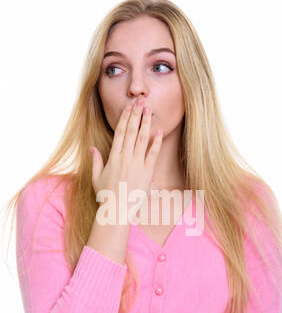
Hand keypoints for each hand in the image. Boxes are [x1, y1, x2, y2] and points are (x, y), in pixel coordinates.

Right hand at [89, 98, 162, 224]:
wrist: (117, 211)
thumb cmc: (106, 196)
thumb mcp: (97, 177)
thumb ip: (96, 161)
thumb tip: (92, 148)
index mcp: (113, 157)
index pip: (120, 132)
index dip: (124, 118)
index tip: (128, 107)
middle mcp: (125, 158)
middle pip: (131, 131)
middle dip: (136, 114)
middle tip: (140, 101)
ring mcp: (137, 165)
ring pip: (142, 139)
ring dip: (146, 123)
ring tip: (149, 110)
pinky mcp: (147, 173)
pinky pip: (153, 154)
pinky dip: (156, 142)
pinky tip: (159, 131)